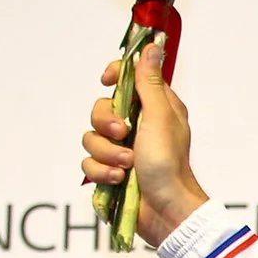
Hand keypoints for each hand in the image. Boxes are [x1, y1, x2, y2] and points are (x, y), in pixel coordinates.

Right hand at [80, 43, 206, 244]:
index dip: (115, 75)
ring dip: (106, 153)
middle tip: (123, 134)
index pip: (127, 79)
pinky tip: (118, 180)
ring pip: (90, 138)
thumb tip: (151, 46)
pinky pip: (88, 163)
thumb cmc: (169, 163)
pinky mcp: (110, 172)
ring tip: (125, 166)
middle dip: (106, 123)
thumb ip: (150, 83)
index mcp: (153, 109)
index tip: (107, 80)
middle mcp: (137, 126)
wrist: (167, 210)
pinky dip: (101, 172)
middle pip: (99, 109)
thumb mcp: (160, 117)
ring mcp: (122, 150)